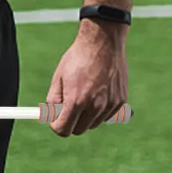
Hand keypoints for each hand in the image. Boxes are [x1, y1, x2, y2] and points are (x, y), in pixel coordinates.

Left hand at [45, 21, 127, 136]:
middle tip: (68, 106)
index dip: (56, 126)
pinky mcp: (120, 101)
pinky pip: (106, 116)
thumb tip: (51, 116)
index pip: (63, 130)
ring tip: (84, 95)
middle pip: (78, 130)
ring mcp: (110, 105)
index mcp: (76, 101)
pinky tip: (98, 93)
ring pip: (93, 124)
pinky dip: (100, 111)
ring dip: (86, 117)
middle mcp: (95, 106)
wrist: (103, 42)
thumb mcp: (59, 77)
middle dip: (71, 122)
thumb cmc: (78, 58)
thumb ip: (53, 100)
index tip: (55, 119)